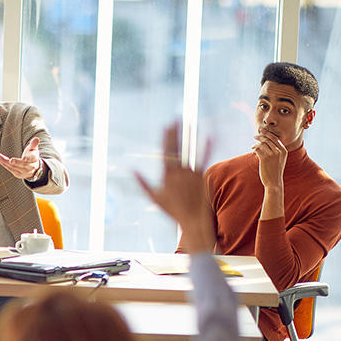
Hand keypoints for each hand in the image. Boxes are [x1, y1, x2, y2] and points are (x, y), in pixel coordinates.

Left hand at [0, 137, 43, 180]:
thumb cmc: (32, 156)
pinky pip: (10, 169)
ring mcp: (24, 171)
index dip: (28, 158)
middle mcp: (30, 167)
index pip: (32, 159)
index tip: (24, 158)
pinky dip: (4, 164)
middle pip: (23, 164)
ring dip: (5, 162)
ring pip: (14, 167)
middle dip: (16, 162)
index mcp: (34, 159)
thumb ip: (34, 144)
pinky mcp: (18, 174)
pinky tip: (0, 159)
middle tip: (10, 160)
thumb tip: (36, 139)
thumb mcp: (34, 149)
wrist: (33, 169)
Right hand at [135, 124, 215, 252]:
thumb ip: (142, 182)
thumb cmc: (172, 210)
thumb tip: (131, 170)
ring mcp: (192, 174)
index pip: (166, 153)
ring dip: (190, 136)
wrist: (193, 220)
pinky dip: (207, 147)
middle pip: (177, 149)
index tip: (166, 126)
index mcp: (167, 176)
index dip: (166, 138)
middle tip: (175, 119)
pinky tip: (210, 136)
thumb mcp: (154, 197)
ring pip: (190, 151)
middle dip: (175, 133)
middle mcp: (179, 172)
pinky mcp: (202, 177)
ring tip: (189, 123)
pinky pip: (204, 159)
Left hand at [252, 129, 286, 188]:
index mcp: (284, 151)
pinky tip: (253, 151)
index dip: (268, 134)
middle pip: (268, 139)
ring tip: (252, 146)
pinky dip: (254, 149)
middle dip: (261, 136)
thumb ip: (277, 151)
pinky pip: (257, 149)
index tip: (262, 131)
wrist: (274, 182)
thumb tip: (267, 142)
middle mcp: (279, 151)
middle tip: (255, 136)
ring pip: (262, 143)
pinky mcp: (264, 159)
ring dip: (256, 144)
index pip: (275, 138)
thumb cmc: (275, 171)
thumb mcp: (280, 160)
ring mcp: (272, 155)